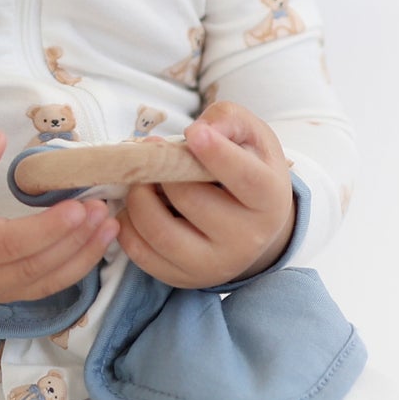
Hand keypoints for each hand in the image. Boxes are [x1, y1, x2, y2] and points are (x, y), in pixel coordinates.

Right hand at [0, 131, 118, 303]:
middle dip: (76, 243)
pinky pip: (40, 287)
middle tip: (105, 211)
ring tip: (110, 228)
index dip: (49, 229)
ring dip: (82, 259)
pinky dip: (71, 269)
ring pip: (44, 284)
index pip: (11, 243)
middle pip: (36, 268)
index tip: (80, 206)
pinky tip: (93, 246)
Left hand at [114, 102, 295, 288]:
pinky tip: (138, 206)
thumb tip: (198, 131)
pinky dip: (128, 225)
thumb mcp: (251, 135)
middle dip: (162, 169)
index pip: (244, 178)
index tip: (194, 132)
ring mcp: (215, 265)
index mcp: (270, 199)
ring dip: (139, 197)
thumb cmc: (248, 168)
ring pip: (159, 231)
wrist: (253, 222)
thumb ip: (229, 120)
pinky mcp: (184, 279)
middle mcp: (247, 239)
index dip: (216, 154)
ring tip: (142, 180)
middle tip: (153, 153)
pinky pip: (141, 254)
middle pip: (189, 198)